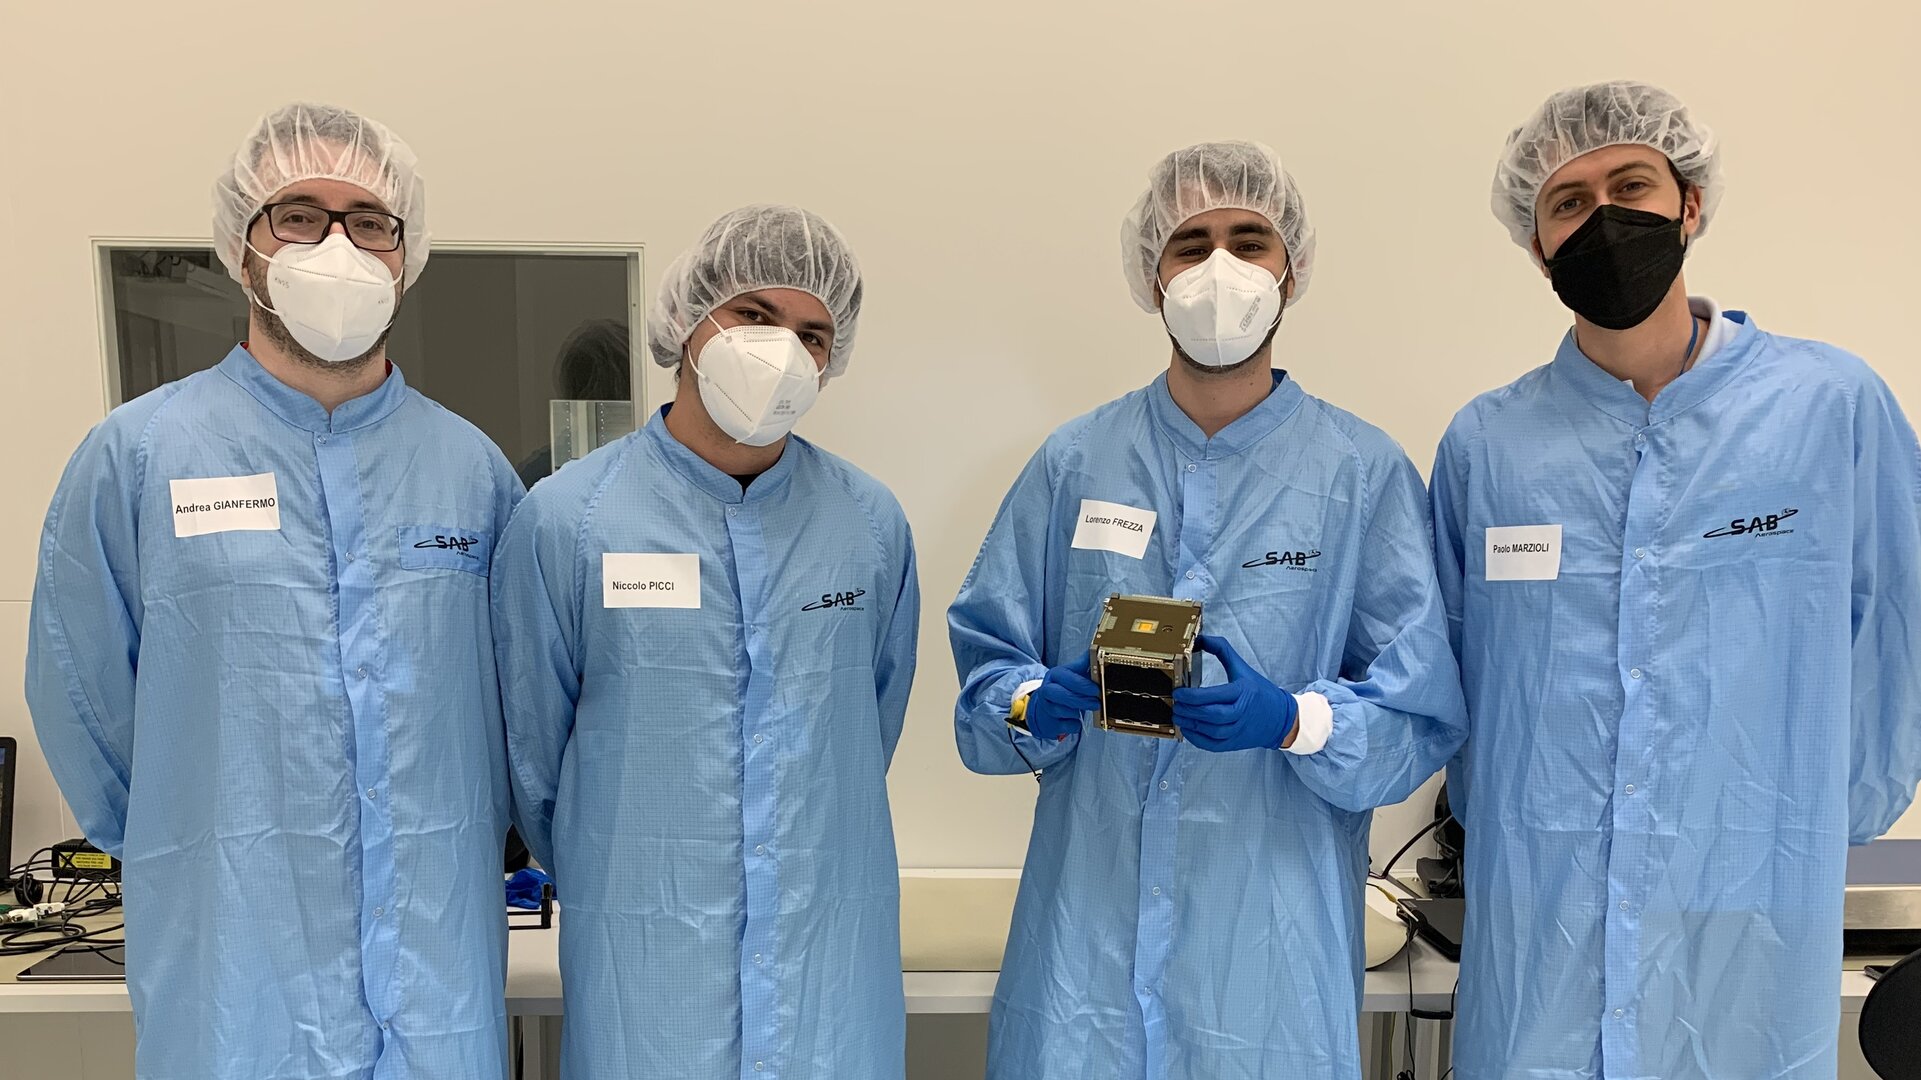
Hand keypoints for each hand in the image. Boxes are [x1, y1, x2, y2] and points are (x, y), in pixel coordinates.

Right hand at [1022, 654, 1100, 740]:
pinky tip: (1076, 718)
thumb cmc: (1063, 689)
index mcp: (1055, 675)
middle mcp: (1048, 690)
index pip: (1067, 678)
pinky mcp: (1050, 723)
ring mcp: (1047, 708)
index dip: (1082, 684)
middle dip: (1081, 700)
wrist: (1046, 707)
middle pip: (1062, 695)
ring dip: (1078, 711)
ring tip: (1087, 708)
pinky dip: (1075, 724)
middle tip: (1096, 703)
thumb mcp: (1072, 674)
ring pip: (1063, 711)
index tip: (1096, 689)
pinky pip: (1066, 726)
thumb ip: (1084, 664)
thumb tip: (1096, 650)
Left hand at [1172, 634, 1297, 752]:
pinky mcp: (1236, 743)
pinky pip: (1214, 745)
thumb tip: (1201, 639)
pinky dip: (1198, 740)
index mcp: (1243, 692)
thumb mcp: (1243, 668)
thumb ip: (1222, 650)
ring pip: (1212, 731)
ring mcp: (1239, 730)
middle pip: (1212, 715)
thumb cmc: (1260, 691)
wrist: (1281, 717)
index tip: (1179, 692)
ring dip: (1191, 725)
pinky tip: (1188, 730)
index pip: (1215, 695)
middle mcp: (1242, 712)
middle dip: (1190, 711)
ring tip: (1178, 716)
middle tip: (1175, 704)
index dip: (1193, 696)